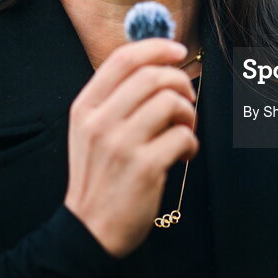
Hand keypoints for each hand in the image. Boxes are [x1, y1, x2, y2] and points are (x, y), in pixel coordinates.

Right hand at [64, 38, 197, 257]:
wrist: (91, 229)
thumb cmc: (100, 176)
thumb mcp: (90, 132)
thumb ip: (114, 100)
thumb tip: (156, 64)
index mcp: (85, 108)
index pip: (122, 59)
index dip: (156, 48)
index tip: (179, 51)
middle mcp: (100, 122)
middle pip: (152, 76)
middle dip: (180, 83)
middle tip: (187, 101)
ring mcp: (121, 144)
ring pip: (171, 102)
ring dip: (189, 114)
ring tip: (185, 131)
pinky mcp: (144, 167)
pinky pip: (183, 136)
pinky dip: (192, 143)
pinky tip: (183, 156)